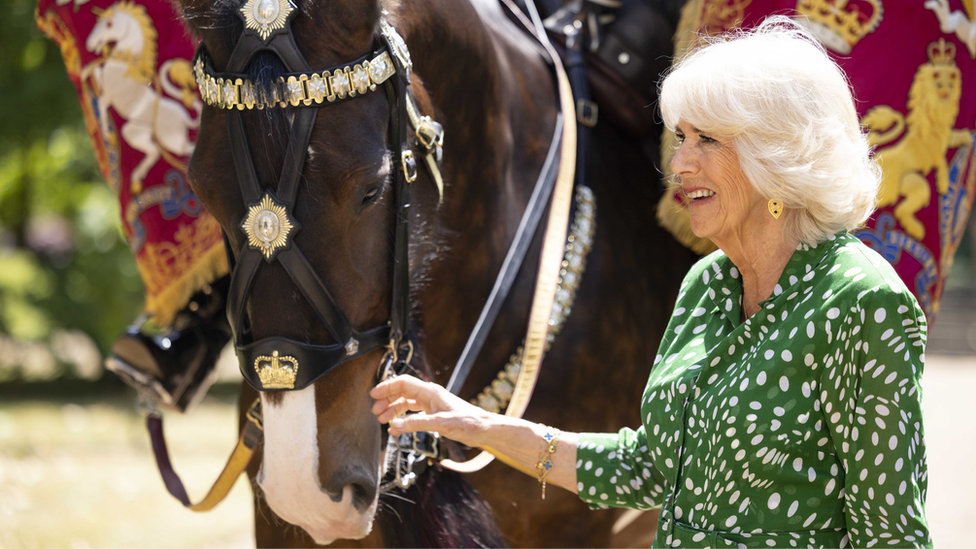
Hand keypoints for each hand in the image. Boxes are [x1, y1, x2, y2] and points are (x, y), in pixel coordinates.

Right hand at [370, 376, 492, 447]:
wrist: (482, 429)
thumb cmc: (467, 422)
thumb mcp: (439, 423)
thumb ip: (416, 424)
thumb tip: (395, 425)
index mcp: (429, 391)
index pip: (402, 383)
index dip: (386, 387)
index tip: (374, 395)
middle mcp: (429, 395)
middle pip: (401, 392)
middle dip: (386, 400)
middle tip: (375, 411)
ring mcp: (431, 404)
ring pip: (405, 402)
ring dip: (393, 410)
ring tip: (382, 420)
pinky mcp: (433, 413)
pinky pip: (413, 413)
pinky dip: (403, 419)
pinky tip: (396, 428)